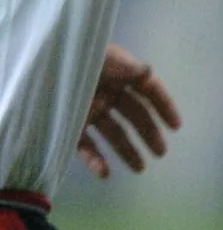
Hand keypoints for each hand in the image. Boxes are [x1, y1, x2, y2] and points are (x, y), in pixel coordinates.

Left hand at [77, 44, 181, 178]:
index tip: (176, 126)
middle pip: (134, 115)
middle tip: (161, 152)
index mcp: (120, 74)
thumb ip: (125, 66)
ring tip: (140, 169)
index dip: (164, 106)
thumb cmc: (75, 55)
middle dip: (149, 134)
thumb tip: (148, 72)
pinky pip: (85, 146)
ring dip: (127, 151)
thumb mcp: (103, 56)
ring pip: (113, 134)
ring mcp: (90, 111)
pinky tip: (105, 174)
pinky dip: (95, 160)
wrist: (40, 64)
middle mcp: (108, 93)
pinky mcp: (69, 126)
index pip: (149, 90)